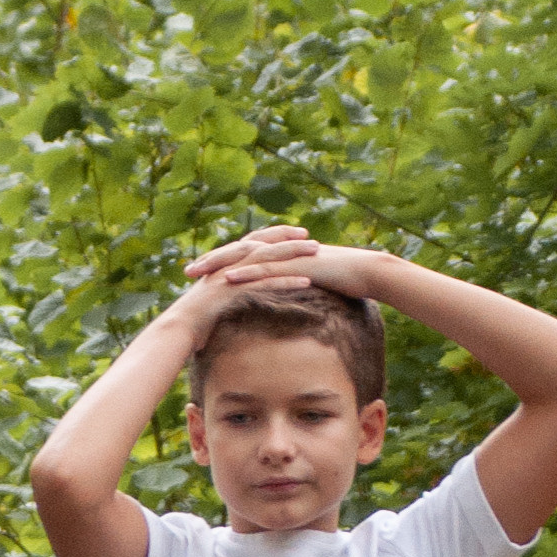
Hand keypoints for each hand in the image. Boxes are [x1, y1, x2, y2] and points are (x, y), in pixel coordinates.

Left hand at [179, 226, 381, 314]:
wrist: (368, 272)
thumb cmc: (343, 282)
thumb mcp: (312, 288)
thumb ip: (293, 291)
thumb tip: (282, 306)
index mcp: (281, 255)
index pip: (244, 257)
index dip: (221, 264)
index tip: (199, 275)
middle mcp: (281, 251)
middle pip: (239, 253)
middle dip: (213, 261)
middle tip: (188, 272)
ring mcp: (288, 255)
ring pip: (248, 257)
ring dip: (222, 263)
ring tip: (200, 273)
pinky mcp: (297, 263)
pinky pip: (268, 267)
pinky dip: (247, 272)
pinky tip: (229, 278)